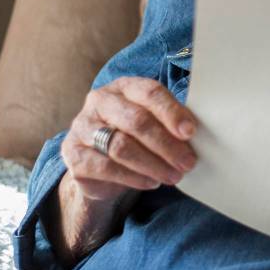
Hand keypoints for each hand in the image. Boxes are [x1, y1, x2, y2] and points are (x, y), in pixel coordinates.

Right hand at [60, 77, 197, 204]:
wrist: (102, 165)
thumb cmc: (137, 137)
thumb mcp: (155, 123)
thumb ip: (172, 123)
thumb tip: (196, 133)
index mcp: (124, 86)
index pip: (149, 92)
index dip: (172, 112)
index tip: (191, 132)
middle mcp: (100, 101)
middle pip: (136, 120)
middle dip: (166, 144)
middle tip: (187, 163)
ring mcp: (82, 126)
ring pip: (121, 146)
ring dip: (153, 164)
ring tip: (174, 176)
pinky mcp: (73, 154)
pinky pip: (105, 167)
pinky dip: (133, 177)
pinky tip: (151, 183)